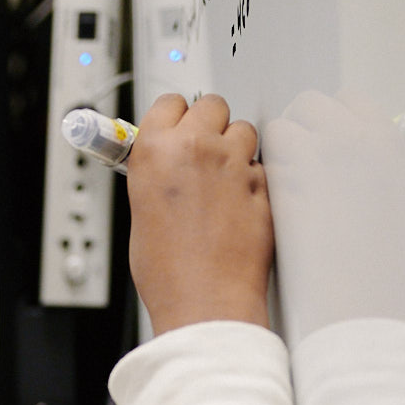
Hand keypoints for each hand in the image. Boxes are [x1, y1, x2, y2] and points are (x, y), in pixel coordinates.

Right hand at [127, 93, 273, 332]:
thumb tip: (164, 162)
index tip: (176, 126)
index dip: (175, 116)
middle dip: (209, 124)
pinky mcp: (264, 183)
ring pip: (243, 130)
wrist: (205, 301)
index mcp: (156, 152)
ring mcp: (234, 164)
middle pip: (211, 105)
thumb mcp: (141, 214)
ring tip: (223, 180)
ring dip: (235, 147)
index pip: (169, 103)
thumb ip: (155, 175)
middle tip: (203, 150)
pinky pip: (261, 166)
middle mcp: (196, 148)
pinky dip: (253, 179)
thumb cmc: (168, 271)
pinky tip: (239, 205)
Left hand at [262, 89, 404, 339]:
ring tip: (278, 194)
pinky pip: (256, 163)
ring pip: (276, 130)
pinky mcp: (284, 179)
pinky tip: (263, 209)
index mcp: (387, 145)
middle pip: (309, 104)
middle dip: (292, 131)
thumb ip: (358, 167)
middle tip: (287, 167)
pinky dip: (251, 181)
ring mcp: (321, 156)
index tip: (315, 139)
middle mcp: (358, 140)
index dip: (324, 120)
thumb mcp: (382, 202)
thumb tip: (331, 152)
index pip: (348, 101)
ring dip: (269, 156)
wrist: (355, 305)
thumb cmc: (370, 268)